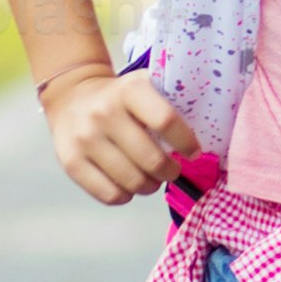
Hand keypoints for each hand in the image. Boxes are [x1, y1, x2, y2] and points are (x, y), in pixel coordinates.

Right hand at [36, 63, 197, 206]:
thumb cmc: (121, 97)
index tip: (194, 152)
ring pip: (133, 182)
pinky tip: (128, 184)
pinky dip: (126, 196)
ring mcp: (85, 139)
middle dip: (170, 172)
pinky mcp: (71, 162)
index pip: (166, 121)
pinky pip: (110, 195)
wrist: (71, 97)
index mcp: (129, 90)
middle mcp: (104, 113)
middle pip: (152, 160)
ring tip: (152, 179)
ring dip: (150, 186)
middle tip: (173, 170)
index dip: (186, 143)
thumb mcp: (143, 85)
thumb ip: (171, 101)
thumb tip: (209, 132)